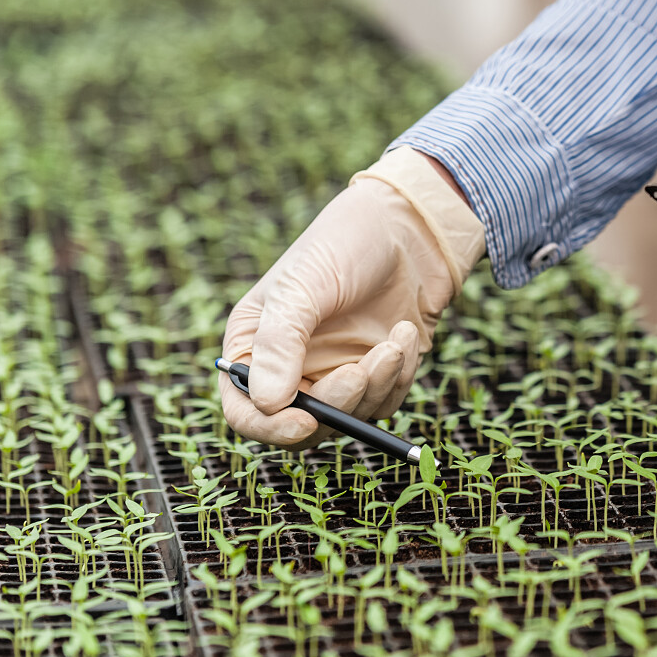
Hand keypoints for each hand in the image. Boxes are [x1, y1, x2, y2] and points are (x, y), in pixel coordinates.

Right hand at [220, 148, 484, 447]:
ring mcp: (335, 374)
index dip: (269, 427)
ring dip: (377, 385)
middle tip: (362, 371)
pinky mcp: (376, 376)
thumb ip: (279, 342)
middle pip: (302, 425)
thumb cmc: (345, 244)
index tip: (304, 423)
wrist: (410, 230)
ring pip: (350, 417)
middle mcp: (292, 368)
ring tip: (395, 339)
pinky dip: (399, 376)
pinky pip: (385, 402)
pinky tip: (405, 334)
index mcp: (254, 346)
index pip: (245, 411)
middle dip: (338, 404)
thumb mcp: (302, 286)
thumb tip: (267, 403)